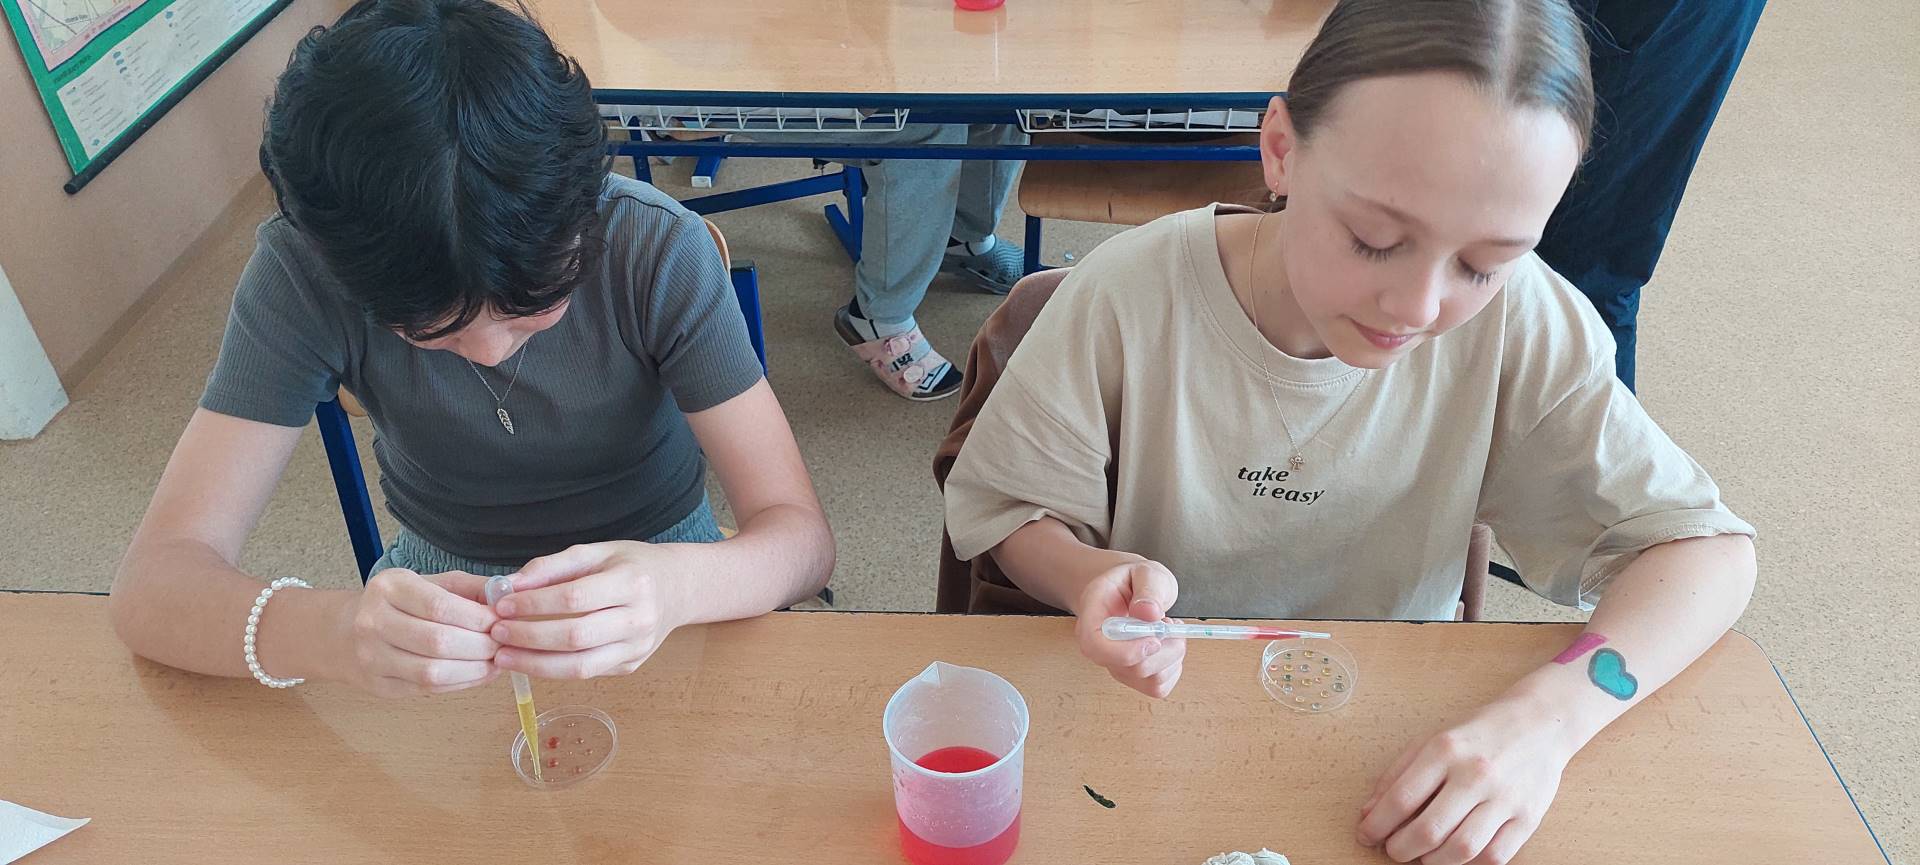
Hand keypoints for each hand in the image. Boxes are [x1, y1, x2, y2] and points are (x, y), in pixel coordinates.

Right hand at [334, 568, 500, 697]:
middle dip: (481, 646)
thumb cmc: (400, 604)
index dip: (478, 618)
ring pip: (433, 672)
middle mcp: (373, 622)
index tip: (502, 621)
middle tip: (505, 644)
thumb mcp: (430, 583)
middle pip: (438, 641)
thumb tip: (511, 593)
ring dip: (475, 669)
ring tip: (496, 661)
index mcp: (389, 588)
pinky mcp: (379, 686)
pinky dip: (461, 683)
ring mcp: (372, 657)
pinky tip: (479, 673)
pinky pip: (428, 690)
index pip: (440, 606)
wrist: (345, 633)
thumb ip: (470, 587)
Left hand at [489, 542, 683, 678]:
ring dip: (535, 664)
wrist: (678, 588)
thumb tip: (510, 584)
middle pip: (576, 636)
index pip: (575, 597)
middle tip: (496, 633)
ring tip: (503, 657)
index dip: (535, 604)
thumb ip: (553, 566)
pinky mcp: (631, 666)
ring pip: (580, 666)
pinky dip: (553, 669)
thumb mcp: (598, 552)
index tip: (503, 605)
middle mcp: (639, 618)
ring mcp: (638, 647)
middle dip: (529, 638)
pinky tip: (529, 660)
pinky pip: (587, 673)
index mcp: (632, 582)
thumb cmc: (632, 565)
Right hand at [1071, 560, 1186, 697]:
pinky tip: (1168, 646)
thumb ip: (1148, 588)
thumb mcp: (1145, 572)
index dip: (1127, 650)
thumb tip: (1149, 613)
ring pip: (1151, 681)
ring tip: (1168, 630)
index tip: (1155, 638)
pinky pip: (1159, 687)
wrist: (1130, 592)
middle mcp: (1099, 647)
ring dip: (1173, 655)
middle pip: (1131, 668)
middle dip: (1165, 647)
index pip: (1096, 646)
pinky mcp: (1133, 678)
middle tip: (1170, 622)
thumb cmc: (1135, 582)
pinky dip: (1174, 667)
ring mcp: (1115, 666)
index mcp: (1092, 617)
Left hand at [1357, 696, 1574, 864]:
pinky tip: (1456, 854)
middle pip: (1429, 830)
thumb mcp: (1431, 740)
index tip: (1366, 836)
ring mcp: (1505, 798)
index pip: (1401, 798)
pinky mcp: (1528, 818)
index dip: (1376, 825)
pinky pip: (1494, 856)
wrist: (1540, 724)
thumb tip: (1368, 813)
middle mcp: (1475, 774)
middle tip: (1393, 850)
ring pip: (1461, 849)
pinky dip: (1469, 864)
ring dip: (1433, 862)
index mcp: (1444, 750)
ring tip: (1422, 855)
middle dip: (1400, 849)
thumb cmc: (1478, 735)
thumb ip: (1396, 775)